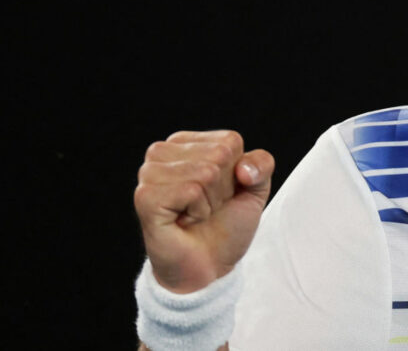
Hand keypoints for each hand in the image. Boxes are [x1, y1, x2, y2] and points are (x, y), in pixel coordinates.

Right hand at [134, 130, 273, 293]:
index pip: (230, 141)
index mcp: (184, 142)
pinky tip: (184, 221)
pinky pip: (191, 191)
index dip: (237, 172)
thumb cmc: (225, 224)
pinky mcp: (145, 197)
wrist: (209, 265)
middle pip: (219, 155)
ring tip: (195, 214)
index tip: (220, 193)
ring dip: (210, 202)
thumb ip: (261, 164)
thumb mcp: (254, 189)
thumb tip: (243, 168)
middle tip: (207, 207)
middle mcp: (161, 152)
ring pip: (206, 172)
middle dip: (223, 188)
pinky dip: (198, 211)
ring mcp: (149, 173)